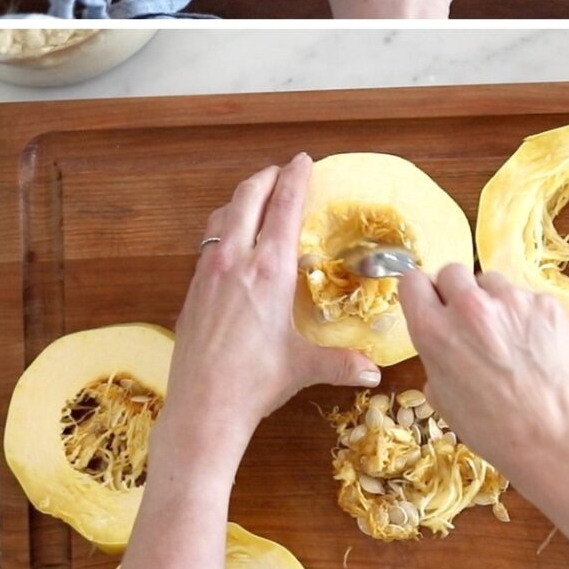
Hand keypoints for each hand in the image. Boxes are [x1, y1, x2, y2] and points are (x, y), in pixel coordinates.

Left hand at [162, 155, 381, 460]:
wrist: (202, 407)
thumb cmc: (256, 383)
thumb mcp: (305, 367)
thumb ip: (342, 364)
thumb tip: (375, 374)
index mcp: (269, 271)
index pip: (284, 208)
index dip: (295, 179)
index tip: (304, 161)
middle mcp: (236, 262)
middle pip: (247, 198)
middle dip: (265, 177)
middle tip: (282, 171)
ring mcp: (208, 273)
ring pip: (222, 216)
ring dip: (241, 199)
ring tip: (257, 198)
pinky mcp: (192, 289)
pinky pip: (208, 241)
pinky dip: (224, 226)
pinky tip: (233, 242)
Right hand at [397, 265, 568, 496]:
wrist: (549, 436)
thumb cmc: (489, 427)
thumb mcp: (440, 396)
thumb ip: (435, 353)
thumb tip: (443, 334)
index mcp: (433, 330)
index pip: (412, 281)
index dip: (422, 292)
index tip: (431, 302)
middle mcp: (469, 307)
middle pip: (452, 272)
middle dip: (456, 292)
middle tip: (469, 321)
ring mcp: (511, 301)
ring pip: (492, 282)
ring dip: (493, 302)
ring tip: (506, 338)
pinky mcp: (546, 304)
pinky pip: (527, 298)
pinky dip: (526, 315)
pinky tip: (533, 345)